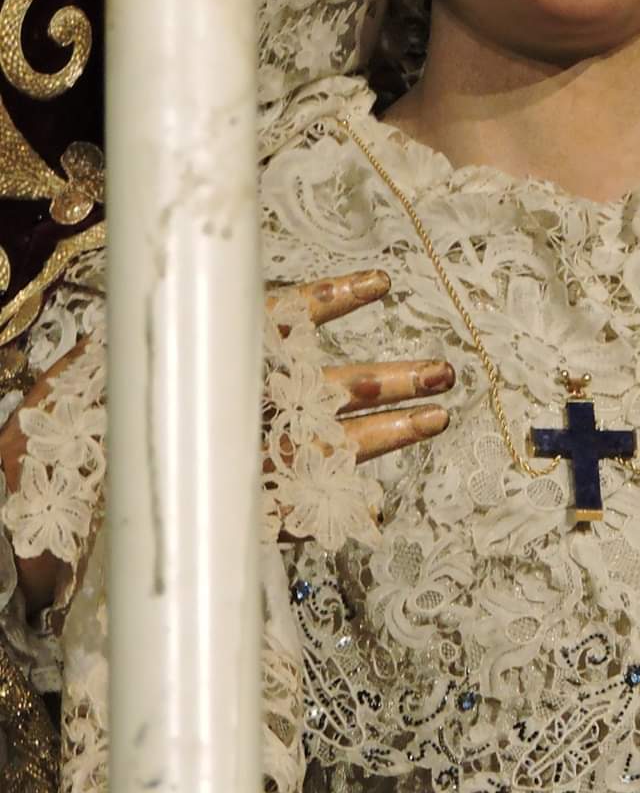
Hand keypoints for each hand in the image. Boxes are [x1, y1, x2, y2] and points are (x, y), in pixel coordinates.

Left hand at [1, 269, 453, 613]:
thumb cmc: (64, 429)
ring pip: (334, 443)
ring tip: (438, 412)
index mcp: (220, 368)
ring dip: (387, 429)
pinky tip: (371, 513)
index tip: (378, 283)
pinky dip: (334, 504)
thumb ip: (169, 333)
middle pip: (332, 389)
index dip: (333, 300)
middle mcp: (242, 411)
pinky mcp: (237, 511)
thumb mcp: (109, 366)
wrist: (34, 502)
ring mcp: (246, 460)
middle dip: (391, 378)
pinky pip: (297, 507)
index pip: (288, 325)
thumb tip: (211, 279)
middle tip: (444, 369)